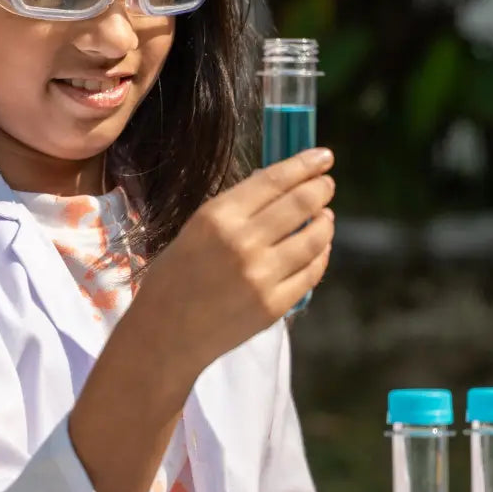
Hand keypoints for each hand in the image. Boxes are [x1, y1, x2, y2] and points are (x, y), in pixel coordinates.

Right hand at [134, 146, 335, 392]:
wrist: (165, 334)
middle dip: (321, 188)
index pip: (274, 180)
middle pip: (301, 204)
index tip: (323, 156)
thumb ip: (236, 210)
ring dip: (325, 222)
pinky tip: (318, 248)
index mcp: (217, 217)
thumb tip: (281, 186)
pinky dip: (320, 254)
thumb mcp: (194, 231)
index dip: (304, 165)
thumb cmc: (174, 278)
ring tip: (325, 216)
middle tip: (327, 184)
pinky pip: (311, 272)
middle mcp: (243, 242)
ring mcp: (262, 276)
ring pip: (314, 238)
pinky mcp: (274, 305)